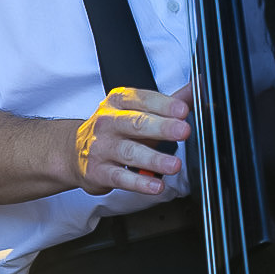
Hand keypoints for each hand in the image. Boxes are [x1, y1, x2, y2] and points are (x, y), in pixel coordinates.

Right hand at [74, 83, 191, 195]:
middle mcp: (108, 122)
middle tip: (183, 131)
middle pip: (136, 123)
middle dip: (162, 128)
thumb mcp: (139, 111)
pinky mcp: (99, 171)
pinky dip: (140, 183)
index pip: (143, 99)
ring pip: (129, 152)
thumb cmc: (115, 129)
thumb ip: (170, 102)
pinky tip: (155, 186)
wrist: (75, 152)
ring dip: (154, 159)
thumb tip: (199, 88)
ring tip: (174, 165)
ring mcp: (102, 147)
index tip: (183, 110)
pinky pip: (120, 177)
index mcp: (119, 101)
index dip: (164, 105)